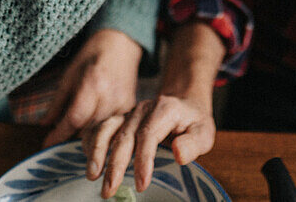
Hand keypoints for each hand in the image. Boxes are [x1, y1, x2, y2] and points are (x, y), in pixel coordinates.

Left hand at [41, 29, 143, 147]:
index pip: (74, 119)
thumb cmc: (92, 54)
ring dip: (87, 138)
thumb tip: (44, 125)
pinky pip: (114, 127)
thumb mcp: (69, 74)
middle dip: (71, 138)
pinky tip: (94, 126)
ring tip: (76, 135)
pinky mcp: (131, 107)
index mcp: (92, 85)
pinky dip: (102, 130)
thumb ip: (58, 102)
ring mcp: (123, 103)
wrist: (121, 43)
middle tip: (59, 140)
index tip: (46, 145)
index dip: (59, 135)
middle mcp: (110, 97)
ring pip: (102, 132)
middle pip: (88, 130)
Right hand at [82, 93, 215, 197]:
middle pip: (124, 135)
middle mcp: (143, 109)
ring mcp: (129, 113)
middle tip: (109, 190)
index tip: (141, 184)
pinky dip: (92, 144)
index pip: (149, 135)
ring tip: (92, 175)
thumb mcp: (204, 132)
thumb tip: (178, 154)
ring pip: (107, 129)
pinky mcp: (120, 119)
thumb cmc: (193, 122)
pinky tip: (90, 162)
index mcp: (165, 109)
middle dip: (115, 164)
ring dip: (98, 152)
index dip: (143, 160)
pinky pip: (101, 128)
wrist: (184, 105)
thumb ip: (193, 143)